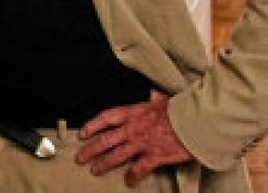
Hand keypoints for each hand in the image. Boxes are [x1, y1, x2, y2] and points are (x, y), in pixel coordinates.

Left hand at [76, 91, 192, 185]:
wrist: (196, 122)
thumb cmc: (180, 109)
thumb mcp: (162, 99)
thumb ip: (153, 98)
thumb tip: (152, 94)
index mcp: (132, 112)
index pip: (105, 118)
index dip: (91, 126)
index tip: (82, 133)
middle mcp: (133, 128)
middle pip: (105, 140)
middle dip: (90, 150)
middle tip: (80, 158)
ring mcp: (142, 143)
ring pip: (117, 155)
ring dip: (104, 164)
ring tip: (95, 170)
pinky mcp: (154, 156)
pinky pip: (139, 169)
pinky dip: (133, 176)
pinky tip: (128, 182)